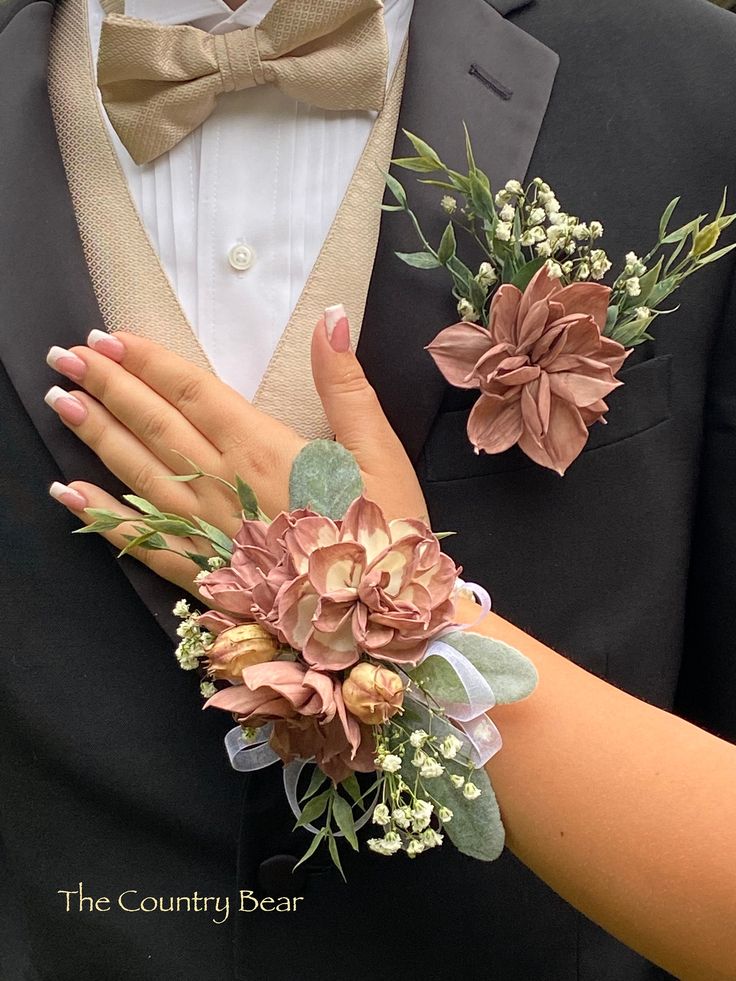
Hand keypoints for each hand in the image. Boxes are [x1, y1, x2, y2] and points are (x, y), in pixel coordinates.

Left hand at [45, 306, 426, 594]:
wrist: (380, 620)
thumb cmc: (384, 533)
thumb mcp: (379, 453)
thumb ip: (346, 385)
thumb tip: (329, 319)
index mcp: (264, 450)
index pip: (193, 393)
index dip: (149, 362)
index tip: (109, 337)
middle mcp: (223, 485)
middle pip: (154, 426)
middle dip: (107, 387)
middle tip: (64, 357)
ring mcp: (205, 531)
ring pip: (137, 474)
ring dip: (95, 436)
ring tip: (60, 401)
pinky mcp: (200, 571)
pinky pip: (140, 541)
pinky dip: (101, 516)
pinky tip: (68, 492)